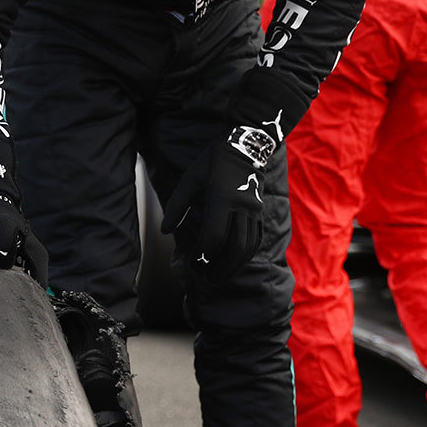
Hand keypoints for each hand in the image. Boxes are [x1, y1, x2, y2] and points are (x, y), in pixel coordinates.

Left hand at [161, 140, 263, 281]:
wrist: (244, 146)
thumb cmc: (212, 162)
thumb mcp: (190, 179)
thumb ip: (177, 206)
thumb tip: (165, 231)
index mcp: (221, 198)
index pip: (214, 236)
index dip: (202, 255)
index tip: (192, 265)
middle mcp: (241, 207)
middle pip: (234, 247)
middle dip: (220, 268)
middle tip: (206, 280)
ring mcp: (254, 210)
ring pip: (247, 247)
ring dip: (233, 266)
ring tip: (219, 277)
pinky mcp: (260, 212)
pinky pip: (256, 239)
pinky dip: (246, 255)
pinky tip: (235, 264)